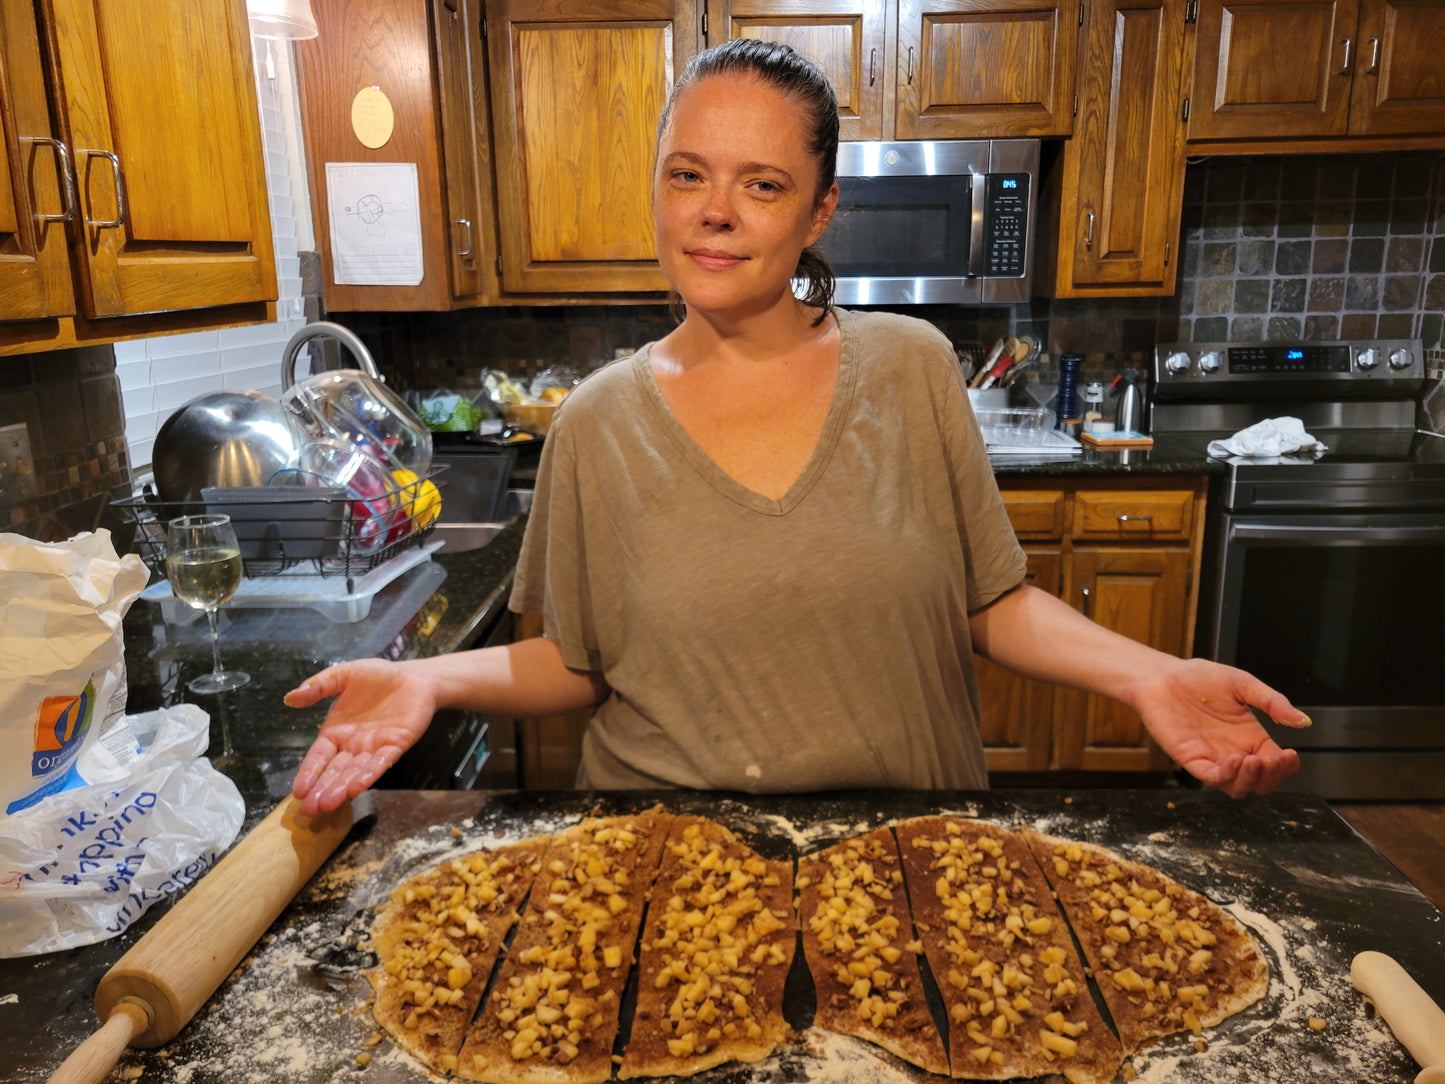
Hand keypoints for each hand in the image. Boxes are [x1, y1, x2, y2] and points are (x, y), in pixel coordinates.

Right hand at [285, 659, 437, 816]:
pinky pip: (381, 763)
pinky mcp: (396, 745)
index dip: (308, 773)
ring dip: (341, 788)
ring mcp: (374, 747)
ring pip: (354, 772)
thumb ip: (318, 686)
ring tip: (328, 805)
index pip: (318, 756)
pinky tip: (357, 788)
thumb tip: (289, 698)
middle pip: (334, 771)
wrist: (413, 677)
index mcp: (336, 731)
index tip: (297, 792)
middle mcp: (352, 744)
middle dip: (321, 790)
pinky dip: (369, 775)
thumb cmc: (378, 676)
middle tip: (310, 810)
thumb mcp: (343, 675)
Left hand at [1130, 657, 1310, 797]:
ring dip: (1251, 780)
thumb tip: (1303, 721)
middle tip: (1272, 760)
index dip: (1287, 766)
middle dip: (1272, 777)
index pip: (1276, 763)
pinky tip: (1234, 760)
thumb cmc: (1198, 678)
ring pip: (1238, 788)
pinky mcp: (1192, 760)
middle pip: (1261, 782)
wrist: (1162, 676)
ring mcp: (1213, 758)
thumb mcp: (1243, 684)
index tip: (1290, 755)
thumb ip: (1272, 702)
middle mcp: (1234, 751)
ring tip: (1252, 760)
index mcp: (1250, 737)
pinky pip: (1212, 779)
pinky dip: (1226, 776)